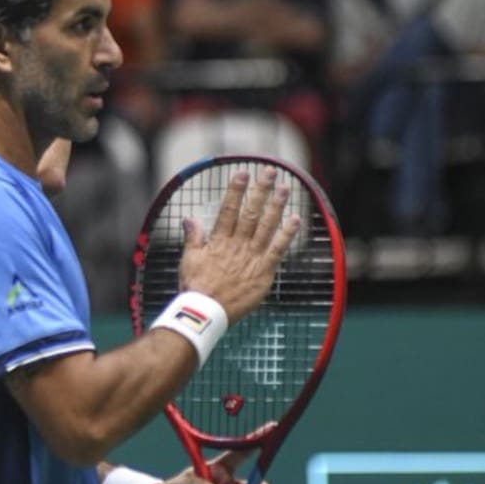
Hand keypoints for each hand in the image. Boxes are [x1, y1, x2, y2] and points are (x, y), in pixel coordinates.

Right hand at [178, 167, 299, 321]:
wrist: (207, 312)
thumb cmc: (195, 287)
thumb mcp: (189, 259)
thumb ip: (193, 238)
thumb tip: (189, 219)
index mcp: (218, 240)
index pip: (229, 209)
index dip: (236, 190)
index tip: (243, 173)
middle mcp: (237, 245)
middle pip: (251, 212)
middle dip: (261, 190)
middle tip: (270, 172)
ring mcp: (252, 257)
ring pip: (266, 226)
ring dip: (276, 206)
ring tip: (285, 188)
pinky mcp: (263, 271)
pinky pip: (278, 249)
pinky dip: (287, 234)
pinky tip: (296, 219)